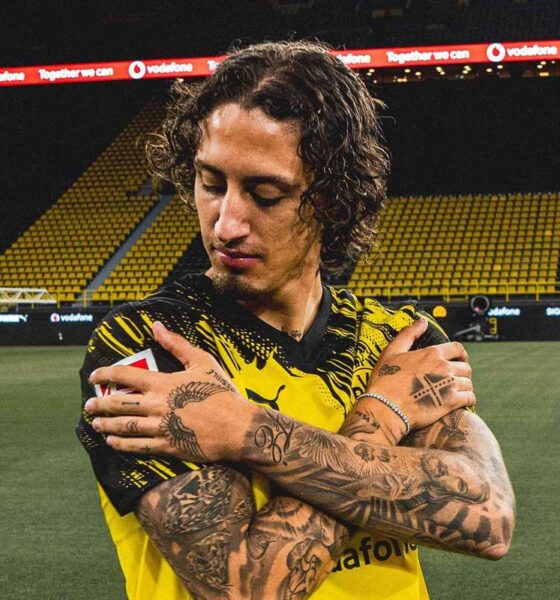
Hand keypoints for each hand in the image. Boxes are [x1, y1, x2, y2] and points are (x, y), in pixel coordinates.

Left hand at [85, 322, 254, 461]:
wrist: (237, 426)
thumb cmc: (221, 391)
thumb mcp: (202, 362)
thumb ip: (177, 345)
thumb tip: (157, 326)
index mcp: (163, 383)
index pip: (125, 376)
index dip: (106, 374)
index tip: (93, 376)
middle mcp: (157, 405)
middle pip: (119, 404)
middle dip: (99, 404)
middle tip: (88, 406)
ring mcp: (160, 428)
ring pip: (124, 427)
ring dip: (106, 425)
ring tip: (95, 424)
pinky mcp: (167, 446)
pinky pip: (137, 446)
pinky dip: (121, 444)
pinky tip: (111, 442)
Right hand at [362, 319, 474, 434]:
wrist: (385, 407)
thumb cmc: (385, 381)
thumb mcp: (392, 352)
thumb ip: (408, 334)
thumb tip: (422, 322)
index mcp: (432, 354)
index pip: (457, 348)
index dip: (460, 354)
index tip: (458, 359)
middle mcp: (444, 367)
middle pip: (466, 366)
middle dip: (462, 371)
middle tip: (455, 378)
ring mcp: (449, 385)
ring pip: (468, 383)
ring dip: (464, 386)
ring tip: (456, 391)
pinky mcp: (451, 402)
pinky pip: (470, 398)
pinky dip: (468, 399)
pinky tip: (460, 401)